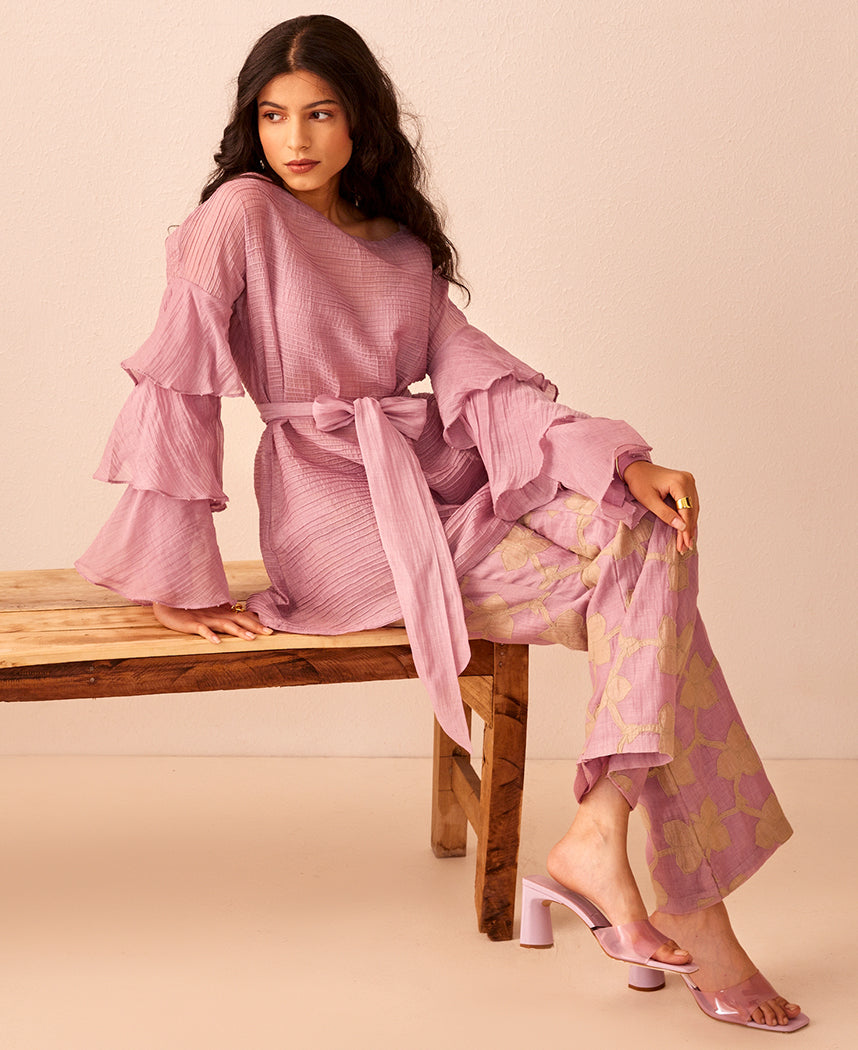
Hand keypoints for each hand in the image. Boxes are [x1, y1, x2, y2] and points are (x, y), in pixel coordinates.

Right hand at [152, 602, 273, 643]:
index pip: (242, 616)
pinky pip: (202, 629)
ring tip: (251, 638)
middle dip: (255, 627)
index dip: (257, 621)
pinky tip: (217, 642)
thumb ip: (221, 610)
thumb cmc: (187, 606)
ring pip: (225, 625)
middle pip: (239, 620)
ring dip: (238, 632)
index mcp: (221, 612)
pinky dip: (210, 635)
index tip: (272, 627)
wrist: (166, 600)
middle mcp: (216, 615)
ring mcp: (204, 619)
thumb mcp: (206, 609)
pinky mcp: (191, 623)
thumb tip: (234, 607)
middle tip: (270, 632)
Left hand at [622, 460, 698, 553]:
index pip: (687, 510)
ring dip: (689, 524)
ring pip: (693, 508)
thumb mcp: (649, 500)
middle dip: (688, 529)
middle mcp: (688, 479)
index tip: (685, 544)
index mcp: (680, 482)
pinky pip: (690, 503)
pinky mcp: (686, 484)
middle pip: (692, 510)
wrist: (635, 468)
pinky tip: (686, 528)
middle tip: (685, 547)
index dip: (686, 528)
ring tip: (686, 541)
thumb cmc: (639, 482)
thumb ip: (665, 514)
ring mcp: (688, 481)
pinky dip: (687, 516)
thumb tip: (681, 527)